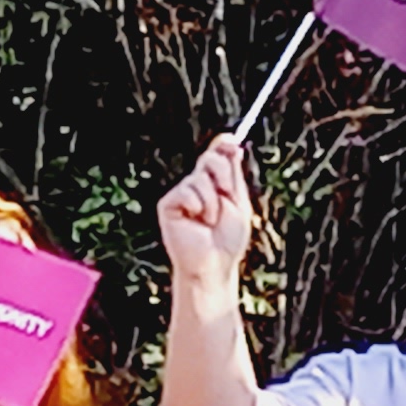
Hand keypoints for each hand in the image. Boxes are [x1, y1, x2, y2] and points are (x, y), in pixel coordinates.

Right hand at [153, 135, 256, 307]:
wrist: (214, 264)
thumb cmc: (228, 239)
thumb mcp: (237, 201)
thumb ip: (232, 172)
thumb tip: (232, 141)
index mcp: (214, 184)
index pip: (217, 155)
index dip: (224, 146)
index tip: (233, 141)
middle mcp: (196, 185)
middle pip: (211, 159)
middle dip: (223, 178)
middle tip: (225, 199)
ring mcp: (181, 194)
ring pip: (200, 178)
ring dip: (213, 202)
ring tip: (210, 221)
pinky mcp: (168, 204)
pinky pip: (187, 192)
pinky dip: (198, 207)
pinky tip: (195, 222)